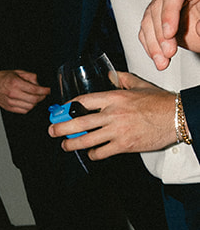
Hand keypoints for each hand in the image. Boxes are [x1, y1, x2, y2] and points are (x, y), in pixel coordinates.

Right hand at [0, 69, 50, 114]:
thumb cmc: (3, 78)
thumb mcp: (18, 72)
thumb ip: (30, 77)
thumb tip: (39, 84)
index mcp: (15, 83)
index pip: (34, 90)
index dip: (44, 91)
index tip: (48, 90)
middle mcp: (12, 94)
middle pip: (33, 100)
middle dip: (42, 97)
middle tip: (44, 94)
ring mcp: (10, 102)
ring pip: (29, 107)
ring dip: (36, 103)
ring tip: (36, 98)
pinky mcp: (9, 108)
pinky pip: (23, 111)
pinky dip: (29, 107)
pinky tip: (29, 102)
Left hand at [48, 70, 176, 156]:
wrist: (177, 117)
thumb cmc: (159, 102)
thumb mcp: (139, 85)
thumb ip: (122, 79)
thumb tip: (110, 74)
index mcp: (114, 97)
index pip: (83, 101)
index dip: (68, 106)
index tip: (61, 111)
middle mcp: (112, 114)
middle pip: (79, 122)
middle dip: (60, 128)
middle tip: (52, 131)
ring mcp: (117, 131)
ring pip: (86, 140)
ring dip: (72, 144)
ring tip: (65, 145)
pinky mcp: (124, 146)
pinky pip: (101, 152)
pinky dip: (93, 154)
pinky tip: (91, 153)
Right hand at [138, 0, 199, 68]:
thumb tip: (198, 28)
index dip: (169, 12)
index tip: (170, 33)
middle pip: (158, 6)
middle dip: (161, 33)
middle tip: (169, 51)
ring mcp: (166, 1)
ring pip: (148, 20)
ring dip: (154, 44)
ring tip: (163, 59)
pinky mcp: (159, 17)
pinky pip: (147, 31)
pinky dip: (151, 47)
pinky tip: (158, 57)